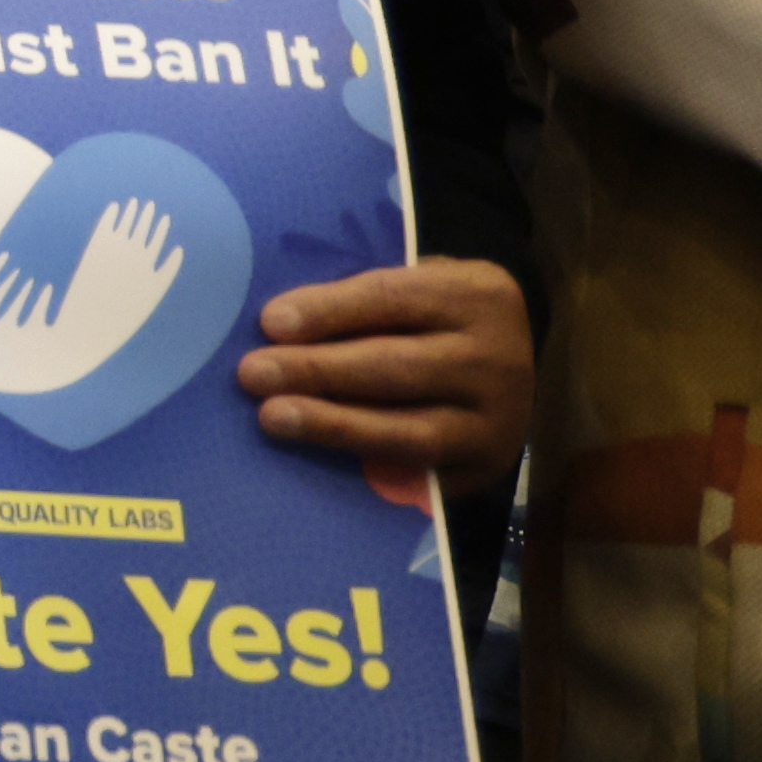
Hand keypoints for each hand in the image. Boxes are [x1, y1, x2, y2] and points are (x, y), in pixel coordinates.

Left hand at [242, 254, 533, 481]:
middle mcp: (498, 358)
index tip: (271, 323)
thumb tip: (278, 325)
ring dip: (335, 424)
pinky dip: (367, 466)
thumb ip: (363, 298)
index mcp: (477, 295)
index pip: (394, 298)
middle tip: (253, 374)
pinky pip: (421, 474)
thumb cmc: (433, 318)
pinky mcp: (487, 469)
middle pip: (399, 366)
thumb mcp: (417, 286)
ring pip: (411, 429)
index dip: (330, 311)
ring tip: (273, 416)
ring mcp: (500, 421)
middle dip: (319, 370)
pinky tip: (319, 459)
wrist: (507, 371)